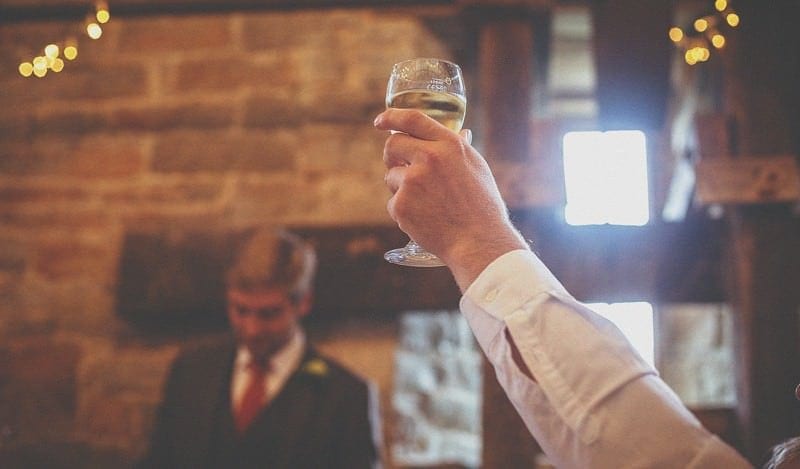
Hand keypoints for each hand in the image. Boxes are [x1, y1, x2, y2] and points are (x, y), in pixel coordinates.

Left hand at [374, 108, 527, 289]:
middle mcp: (429, 158)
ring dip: (401, 186)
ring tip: (427, 203)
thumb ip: (460, 148)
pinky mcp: (401, 205)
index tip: (381, 120)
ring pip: (391, 176)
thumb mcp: (477, 168)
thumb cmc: (482, 206)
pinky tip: (424, 218)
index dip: (392, 116)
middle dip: (392, 154)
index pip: (413, 119)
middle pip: (392, 144)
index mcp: (449, 145)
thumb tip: (460, 132)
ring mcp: (412, 182)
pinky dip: (404, 210)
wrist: (478, 242)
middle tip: (398, 164)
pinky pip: (393, 201)